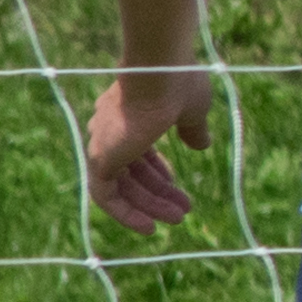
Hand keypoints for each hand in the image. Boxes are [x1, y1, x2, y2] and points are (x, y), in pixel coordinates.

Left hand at [82, 66, 215, 229]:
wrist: (159, 74)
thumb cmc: (177, 83)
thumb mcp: (192, 110)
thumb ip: (193, 130)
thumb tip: (201, 145)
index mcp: (128, 114)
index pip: (138, 150)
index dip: (157, 171)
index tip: (176, 183)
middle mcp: (109, 129)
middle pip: (132, 171)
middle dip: (158, 192)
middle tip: (183, 210)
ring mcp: (103, 144)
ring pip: (123, 186)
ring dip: (149, 205)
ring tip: (178, 219)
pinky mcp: (99, 159)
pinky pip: (107, 196)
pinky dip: (125, 213)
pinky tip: (149, 227)